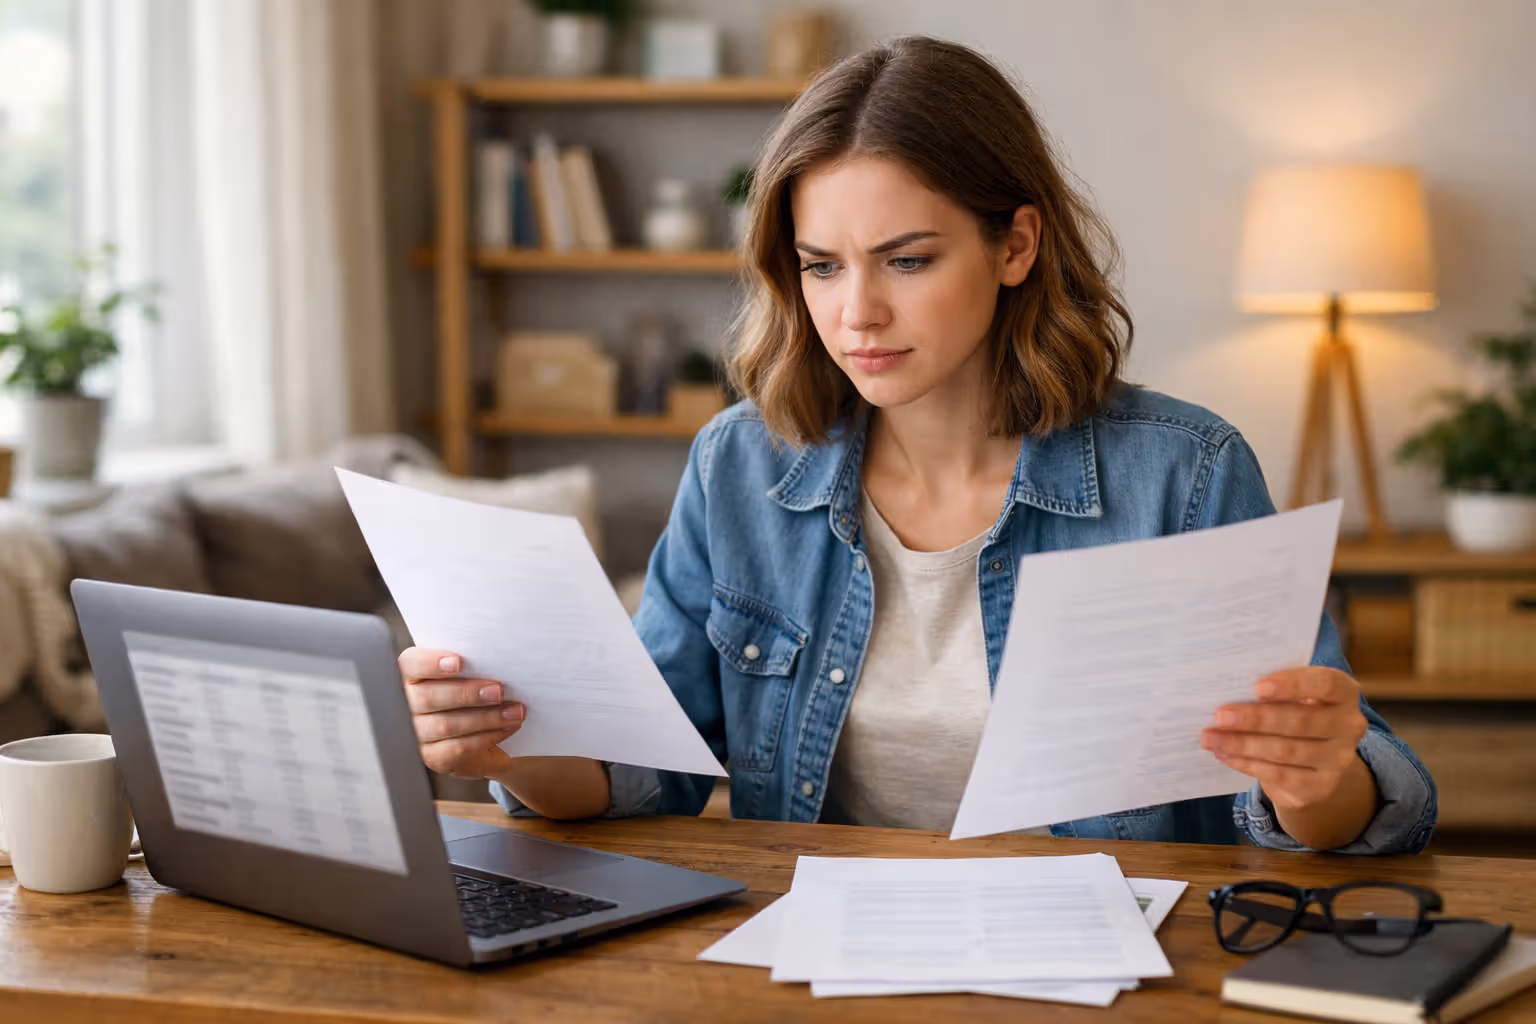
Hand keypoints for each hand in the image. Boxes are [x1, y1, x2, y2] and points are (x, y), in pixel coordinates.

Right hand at [398, 647, 525, 779]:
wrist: (479, 731)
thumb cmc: (472, 692)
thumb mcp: (470, 674)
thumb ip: (473, 663)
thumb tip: (499, 656)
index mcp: (412, 675)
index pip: (411, 665)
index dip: (431, 663)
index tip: (459, 662)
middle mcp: (407, 704)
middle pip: (429, 698)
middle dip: (467, 694)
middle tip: (498, 690)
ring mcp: (417, 733)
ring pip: (447, 725)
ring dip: (486, 717)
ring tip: (515, 711)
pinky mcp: (432, 756)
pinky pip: (458, 748)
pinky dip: (487, 736)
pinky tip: (507, 727)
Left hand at [1201, 667, 1369, 811]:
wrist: (1313, 759)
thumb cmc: (1294, 710)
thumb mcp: (1291, 694)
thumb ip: (1272, 689)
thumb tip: (1227, 688)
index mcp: (1343, 692)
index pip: (1325, 683)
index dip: (1293, 684)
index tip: (1257, 687)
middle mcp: (1349, 726)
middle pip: (1300, 721)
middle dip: (1255, 719)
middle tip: (1220, 716)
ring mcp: (1338, 760)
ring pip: (1285, 751)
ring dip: (1242, 744)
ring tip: (1211, 737)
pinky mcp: (1321, 786)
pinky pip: (1279, 775)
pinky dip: (1247, 764)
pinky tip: (1224, 755)